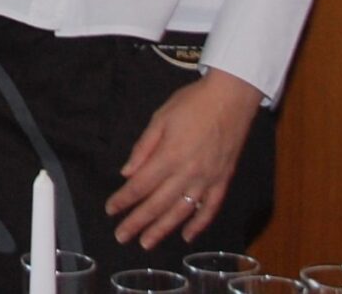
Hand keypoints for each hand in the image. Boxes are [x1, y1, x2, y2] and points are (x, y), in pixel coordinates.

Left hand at [106, 69, 261, 248]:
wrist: (231, 97)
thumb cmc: (192, 103)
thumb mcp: (161, 118)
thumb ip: (144, 147)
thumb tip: (127, 172)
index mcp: (169, 156)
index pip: (140, 185)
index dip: (123, 199)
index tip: (110, 210)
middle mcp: (188, 173)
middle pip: (158, 204)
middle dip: (137, 222)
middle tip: (121, 236)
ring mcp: (207, 179)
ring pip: (182, 211)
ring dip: (163, 229)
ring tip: (146, 243)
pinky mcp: (223, 180)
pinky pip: (210, 208)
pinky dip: (199, 224)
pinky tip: (187, 236)